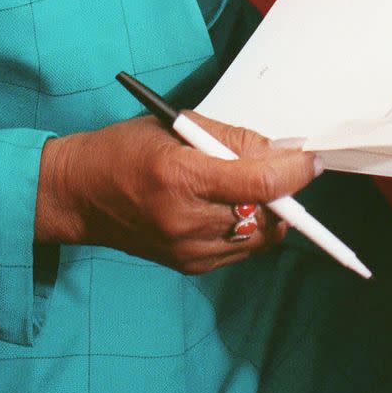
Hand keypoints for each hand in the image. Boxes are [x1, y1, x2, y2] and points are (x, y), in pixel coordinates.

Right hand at [36, 114, 318, 273]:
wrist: (78, 195)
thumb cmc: (124, 150)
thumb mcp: (175, 126)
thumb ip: (232, 138)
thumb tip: (283, 149)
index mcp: (180, 176)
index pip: (258, 183)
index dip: (294, 172)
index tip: (312, 160)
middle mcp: (186, 220)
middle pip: (266, 213)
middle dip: (283, 190)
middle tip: (280, 167)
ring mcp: (188, 250)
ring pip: (260, 236)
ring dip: (267, 210)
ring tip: (243, 185)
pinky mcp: (189, 266)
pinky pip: (240, 248)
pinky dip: (246, 226)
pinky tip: (224, 205)